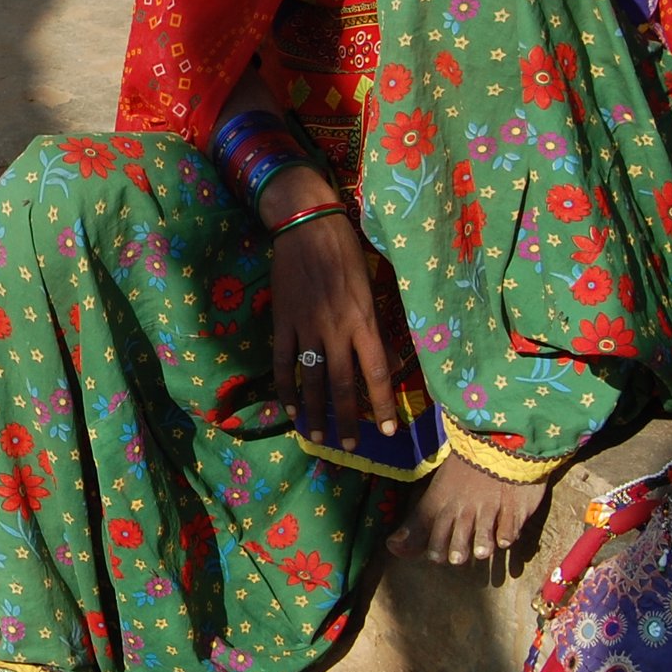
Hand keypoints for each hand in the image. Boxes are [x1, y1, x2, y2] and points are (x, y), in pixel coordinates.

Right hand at [268, 208, 395, 450]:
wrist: (307, 226)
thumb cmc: (346, 251)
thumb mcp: (370, 288)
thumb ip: (372, 326)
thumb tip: (379, 360)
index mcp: (364, 321)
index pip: (377, 373)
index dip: (383, 405)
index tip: (388, 430)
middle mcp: (337, 330)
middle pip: (344, 385)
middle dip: (348, 419)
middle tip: (349, 446)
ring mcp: (307, 327)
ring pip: (312, 379)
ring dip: (316, 411)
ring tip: (319, 436)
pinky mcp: (283, 322)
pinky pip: (284, 362)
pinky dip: (286, 388)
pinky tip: (290, 407)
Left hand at [388, 454, 548, 564]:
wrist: (496, 439)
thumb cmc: (464, 465)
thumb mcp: (437, 489)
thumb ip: (418, 522)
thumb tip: (391, 546)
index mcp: (442, 501)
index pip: (432, 528)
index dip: (431, 545)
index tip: (434, 557)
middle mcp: (463, 507)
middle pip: (457, 534)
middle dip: (455, 549)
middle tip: (455, 559)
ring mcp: (489, 506)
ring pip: (483, 531)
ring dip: (481, 543)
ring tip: (481, 553)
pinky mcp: (512, 506)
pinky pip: (509, 524)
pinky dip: (506, 533)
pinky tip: (504, 541)